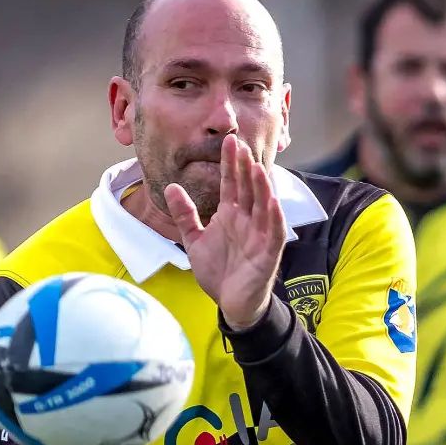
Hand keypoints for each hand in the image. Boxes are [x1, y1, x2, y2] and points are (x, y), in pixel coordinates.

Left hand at [164, 133, 286, 330]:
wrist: (230, 303)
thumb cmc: (218, 272)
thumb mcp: (194, 240)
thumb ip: (185, 215)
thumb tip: (171, 187)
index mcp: (230, 214)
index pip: (231, 183)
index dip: (230, 163)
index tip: (228, 141)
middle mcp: (247, 220)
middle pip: (247, 189)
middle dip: (244, 168)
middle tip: (240, 145)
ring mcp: (259, 235)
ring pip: (263, 206)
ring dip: (261, 188)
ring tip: (256, 168)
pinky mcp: (268, 254)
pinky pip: (274, 232)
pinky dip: (274, 218)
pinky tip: (272, 202)